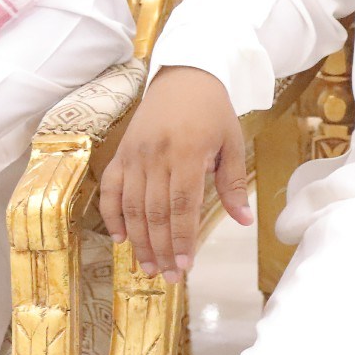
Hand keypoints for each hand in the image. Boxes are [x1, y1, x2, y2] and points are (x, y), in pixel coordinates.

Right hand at [101, 66, 251, 280]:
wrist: (184, 76)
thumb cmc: (213, 111)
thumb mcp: (232, 142)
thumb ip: (233, 184)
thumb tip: (243, 221)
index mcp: (187, 152)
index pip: (182, 206)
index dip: (181, 240)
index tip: (185, 267)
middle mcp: (156, 156)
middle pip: (155, 213)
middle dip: (161, 249)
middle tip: (167, 278)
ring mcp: (134, 155)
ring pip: (131, 207)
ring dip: (139, 241)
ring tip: (147, 268)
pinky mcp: (121, 153)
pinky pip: (111, 190)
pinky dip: (112, 216)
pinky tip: (121, 239)